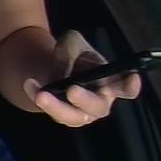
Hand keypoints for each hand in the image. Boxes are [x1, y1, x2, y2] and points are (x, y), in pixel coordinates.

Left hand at [22, 30, 142, 126]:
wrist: (51, 68)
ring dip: (56, 107)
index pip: (126, 87)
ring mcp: (81, 113)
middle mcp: (100, 100)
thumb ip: (70, 52)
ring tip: (41, 95)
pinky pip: (51, 112)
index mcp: (112, 81)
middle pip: (98, 107)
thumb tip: (64, 72)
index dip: (130, 86)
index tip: (131, 79)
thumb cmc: (72, 54)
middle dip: (85, 99)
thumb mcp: (71, 43)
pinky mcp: (62, 117)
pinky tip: (29, 83)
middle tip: (72, 90)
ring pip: (72, 117)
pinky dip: (38, 97)